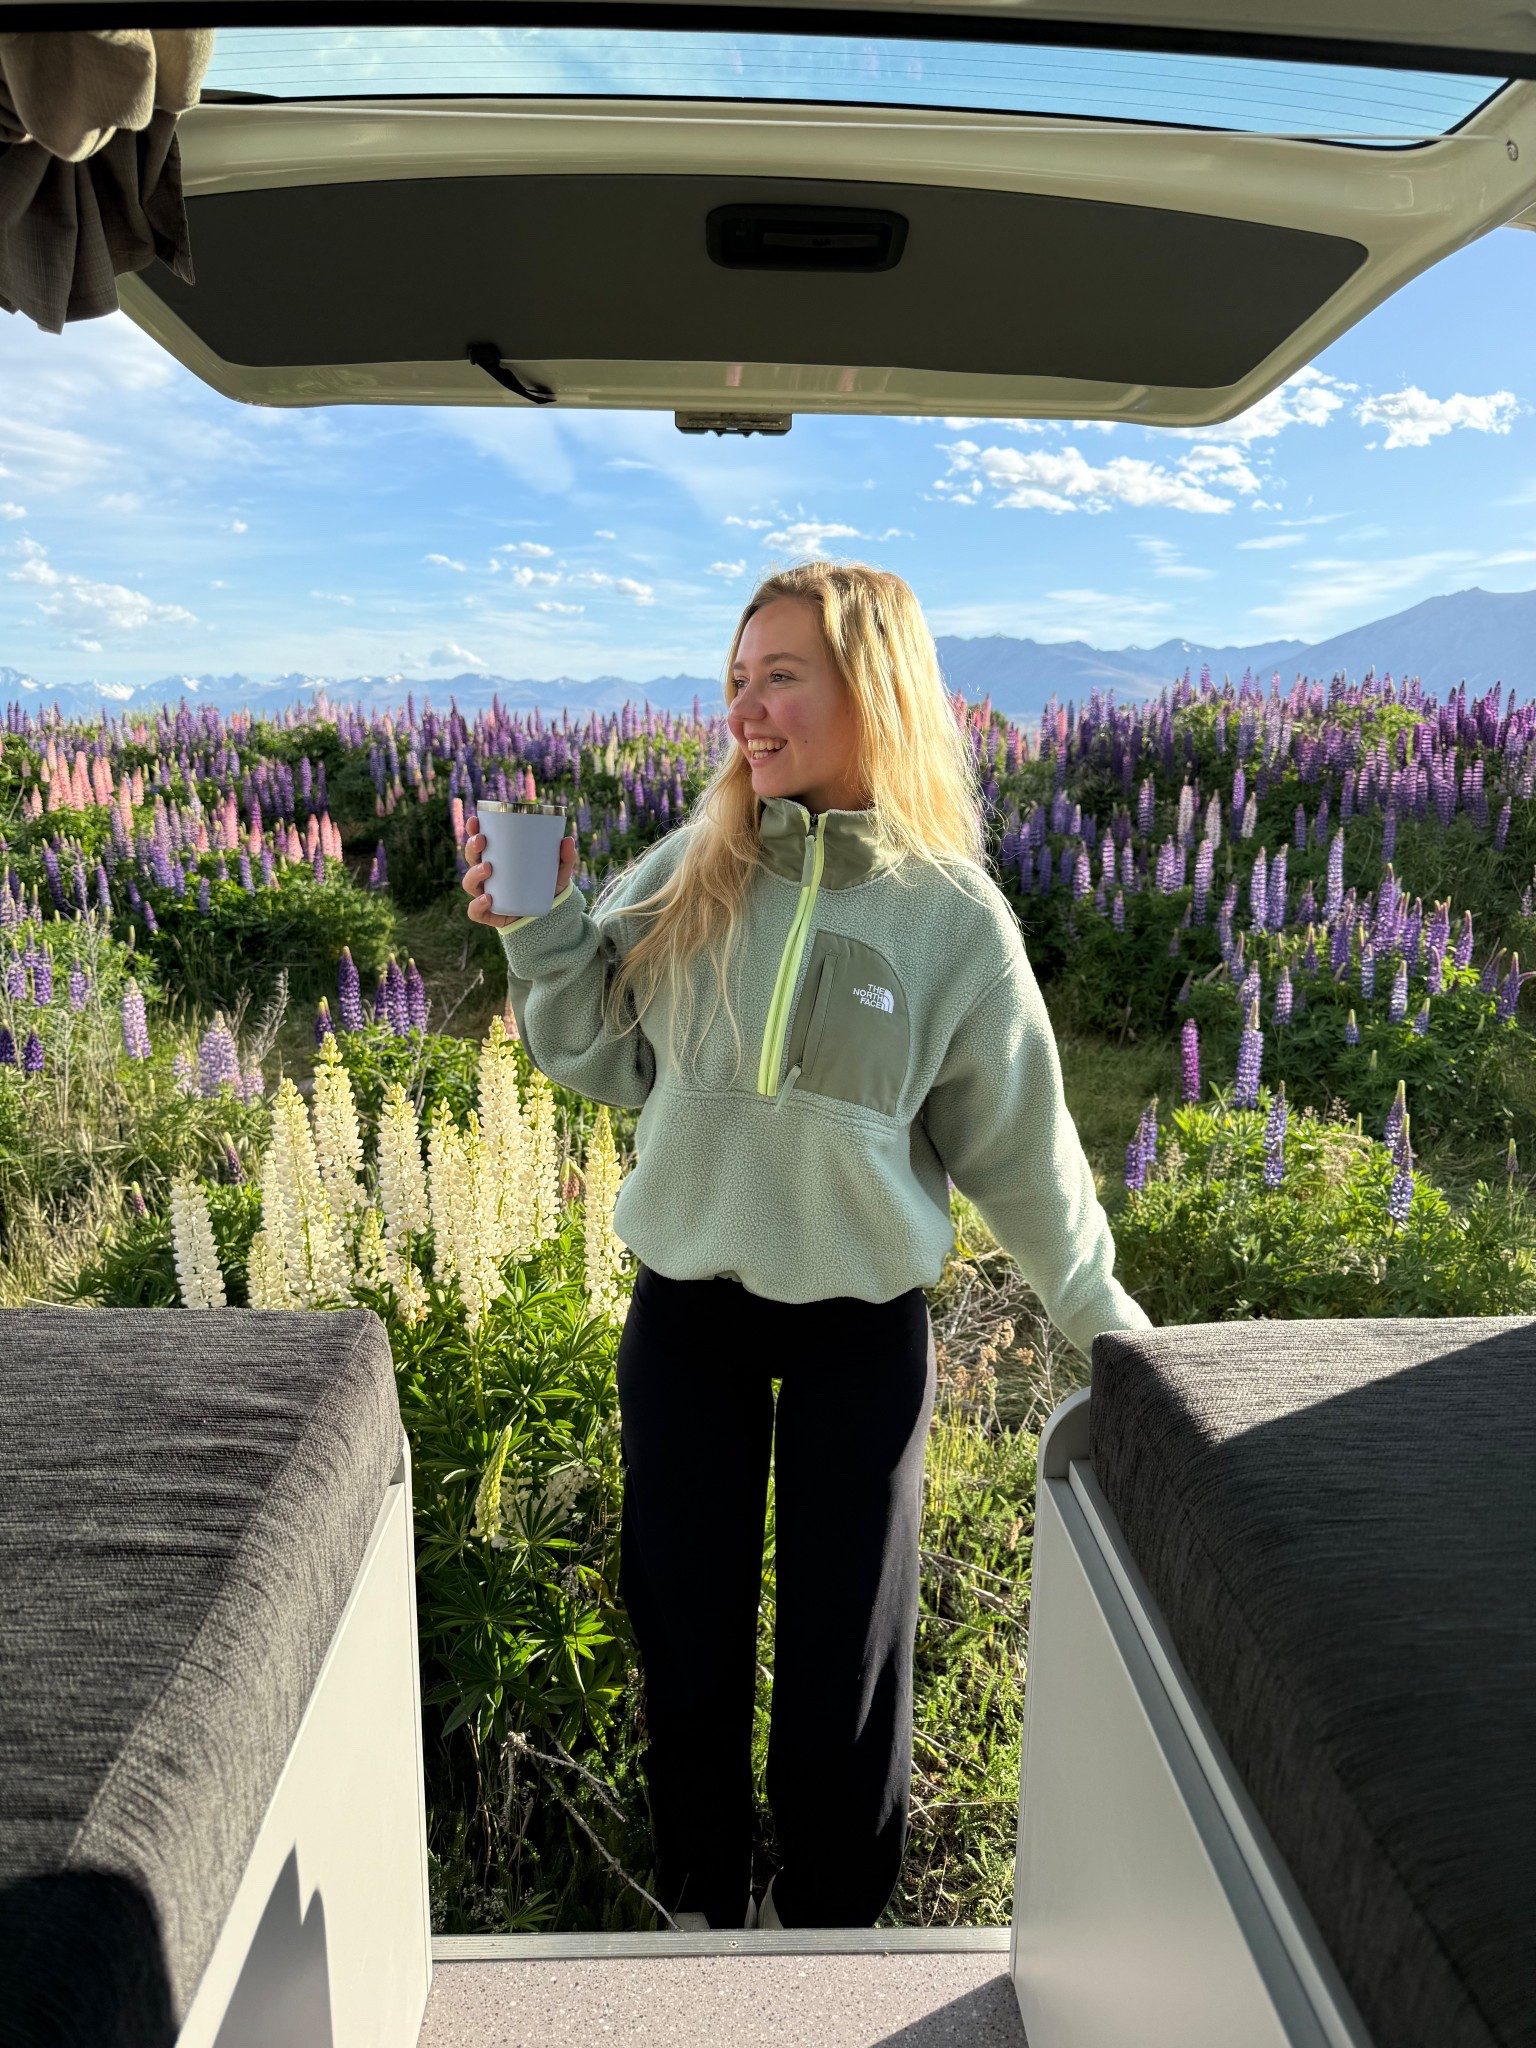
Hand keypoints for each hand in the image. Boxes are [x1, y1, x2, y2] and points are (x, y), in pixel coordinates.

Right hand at [462, 811, 576, 929]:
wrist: (550, 916)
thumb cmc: (548, 887)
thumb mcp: (558, 871)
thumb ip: (565, 858)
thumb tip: (567, 841)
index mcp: (497, 858)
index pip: (480, 842)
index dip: (473, 831)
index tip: (475, 821)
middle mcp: (487, 875)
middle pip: (472, 859)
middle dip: (472, 848)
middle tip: (483, 841)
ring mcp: (486, 894)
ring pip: (469, 883)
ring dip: (474, 874)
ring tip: (488, 868)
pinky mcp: (490, 914)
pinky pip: (475, 912)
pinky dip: (477, 905)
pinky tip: (487, 898)